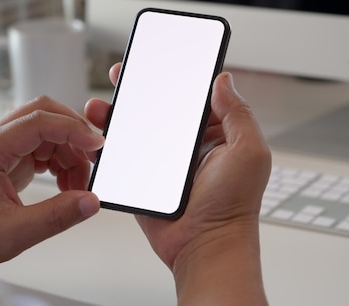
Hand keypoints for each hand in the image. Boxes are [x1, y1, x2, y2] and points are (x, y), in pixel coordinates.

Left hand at [0, 97, 103, 266]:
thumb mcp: (14, 232)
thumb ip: (57, 216)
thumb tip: (90, 202)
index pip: (39, 122)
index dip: (72, 130)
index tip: (96, 146)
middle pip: (44, 115)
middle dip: (74, 134)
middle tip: (94, 158)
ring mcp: (3, 148)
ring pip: (48, 132)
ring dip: (70, 154)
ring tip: (76, 186)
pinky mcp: (10, 159)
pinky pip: (44, 148)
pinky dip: (61, 163)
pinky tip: (65, 185)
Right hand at [86, 64, 270, 303]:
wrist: (207, 247)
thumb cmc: (234, 207)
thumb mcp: (248, 152)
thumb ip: (238, 114)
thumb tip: (224, 81)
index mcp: (215, 135)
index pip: (194, 99)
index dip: (177, 79)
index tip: (160, 63)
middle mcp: (189, 147)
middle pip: (160, 110)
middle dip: (141, 92)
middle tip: (124, 77)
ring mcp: (165, 164)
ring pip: (138, 131)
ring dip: (119, 116)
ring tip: (102, 106)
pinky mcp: (145, 181)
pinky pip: (125, 158)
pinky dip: (110, 146)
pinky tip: (99, 135)